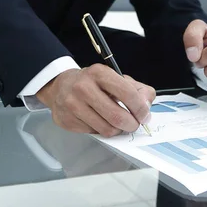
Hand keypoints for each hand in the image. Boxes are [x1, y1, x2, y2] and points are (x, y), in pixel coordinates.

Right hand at [35, 65, 155, 136]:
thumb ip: (137, 89)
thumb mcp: (115, 78)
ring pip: (107, 129)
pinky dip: (101, 131)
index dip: (140, 108)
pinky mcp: (67, 121)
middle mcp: (84, 87)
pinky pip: (94, 133)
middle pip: (117, 116)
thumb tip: (146, 107)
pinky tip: (99, 121)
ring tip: (117, 123)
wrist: (60, 86)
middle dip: (131, 124)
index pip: (127, 93)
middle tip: (134, 124)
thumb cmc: (93, 83)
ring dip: (117, 130)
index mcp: (99, 73)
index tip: (145, 115)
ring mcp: (73, 105)